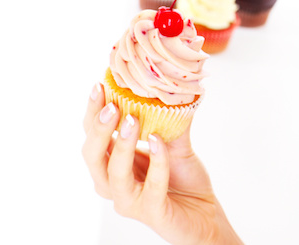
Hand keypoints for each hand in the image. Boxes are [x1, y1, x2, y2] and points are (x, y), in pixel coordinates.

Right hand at [82, 83, 240, 244]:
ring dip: (122, 145)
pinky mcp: (151, 213)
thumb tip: (167, 86)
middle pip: (93, 156)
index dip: (93, 112)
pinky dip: (156, 163)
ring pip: (115, 174)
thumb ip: (167, 120)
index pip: (93, 136)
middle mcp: (114, 184)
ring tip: (132, 120)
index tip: (99, 85)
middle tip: (111, 105)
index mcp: (113, 164)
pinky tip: (160, 142)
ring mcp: (130, 201)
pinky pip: (151, 187)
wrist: (205, 212)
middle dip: (99, 129)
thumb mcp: (174, 143)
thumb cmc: (183, 179)